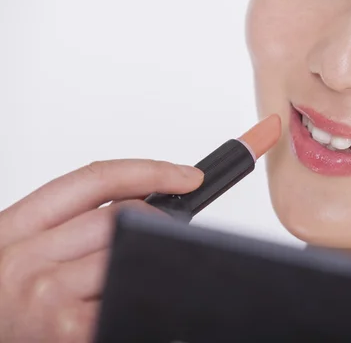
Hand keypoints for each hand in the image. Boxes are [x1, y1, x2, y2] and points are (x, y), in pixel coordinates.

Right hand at [0, 160, 202, 341]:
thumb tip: (139, 208)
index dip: (151, 171)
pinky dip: (146, 298)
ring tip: (137, 282)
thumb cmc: (6, 307)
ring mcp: (47, 293)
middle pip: (121, 216)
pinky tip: (141, 304)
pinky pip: (130, 297)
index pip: (95, 179)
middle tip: (167, 243)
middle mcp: (27, 256)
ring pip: (130, 254)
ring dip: (148, 266)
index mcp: (15, 226)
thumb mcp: (22, 254)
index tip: (186, 176)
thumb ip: (68, 228)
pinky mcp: (68, 329)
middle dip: (157, 226)